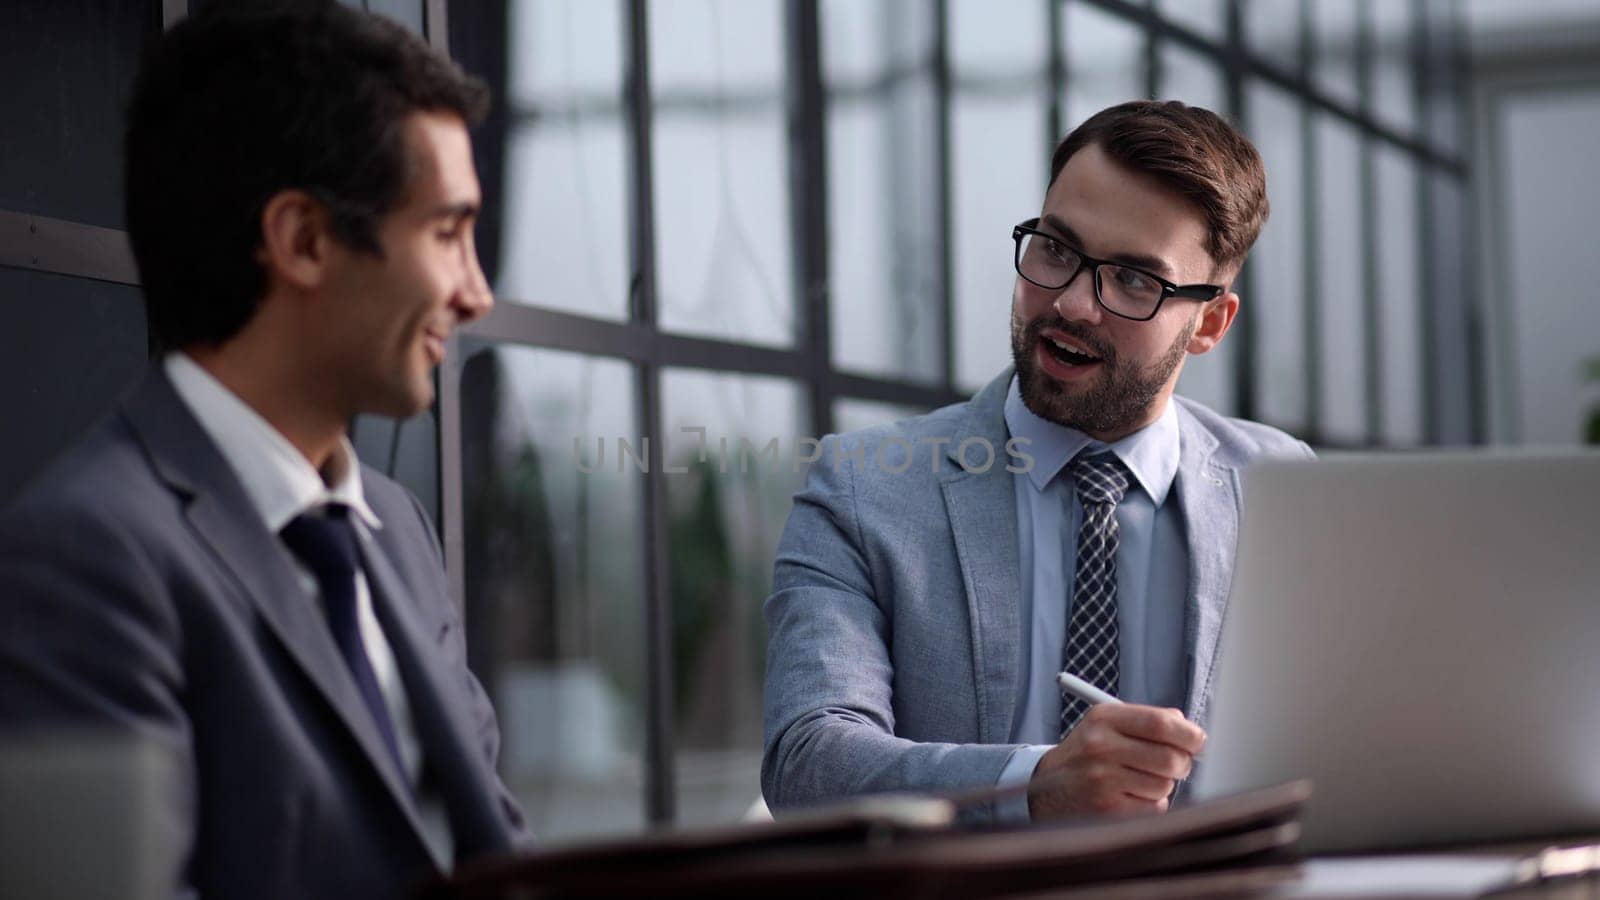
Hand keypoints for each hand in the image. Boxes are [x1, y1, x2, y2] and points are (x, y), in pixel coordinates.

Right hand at [1026, 703, 1204, 820]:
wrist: (1046, 789)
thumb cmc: (1088, 755)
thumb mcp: (1107, 725)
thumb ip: (1147, 721)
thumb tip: (1189, 729)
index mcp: (1104, 718)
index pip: (1160, 723)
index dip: (1188, 734)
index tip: (1198, 741)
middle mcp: (1100, 747)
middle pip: (1169, 757)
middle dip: (1182, 763)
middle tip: (1176, 764)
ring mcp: (1102, 780)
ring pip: (1165, 784)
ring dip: (1163, 784)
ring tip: (1141, 780)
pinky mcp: (1107, 809)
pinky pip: (1154, 806)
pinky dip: (1151, 803)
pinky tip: (1131, 796)